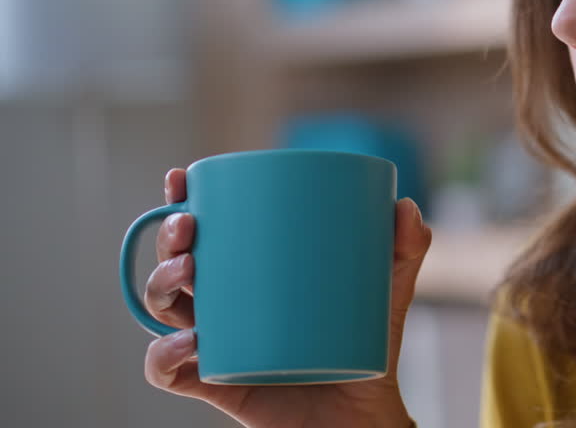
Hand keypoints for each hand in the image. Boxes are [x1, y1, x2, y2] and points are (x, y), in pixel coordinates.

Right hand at [142, 168, 429, 427]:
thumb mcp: (388, 291)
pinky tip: (189, 340)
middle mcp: (226, 304)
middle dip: (169, 237)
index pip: (207, 231)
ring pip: (164, 308)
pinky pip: (168, 372)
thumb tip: (406, 207)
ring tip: (190, 269)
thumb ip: (404, 249)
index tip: (181, 179)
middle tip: (191, 223)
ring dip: (160, 283)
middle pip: (175, 262)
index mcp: (253, 273)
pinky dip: (164, 355)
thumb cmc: (366, 344)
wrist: (364, 412)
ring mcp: (217, 343)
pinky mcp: (216, 384)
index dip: (181, 203)